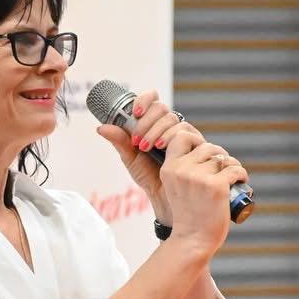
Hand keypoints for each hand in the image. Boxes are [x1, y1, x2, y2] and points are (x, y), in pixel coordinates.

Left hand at [94, 90, 194, 221]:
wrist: (166, 199)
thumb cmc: (150, 177)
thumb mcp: (130, 158)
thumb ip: (119, 142)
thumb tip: (101, 127)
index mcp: (155, 124)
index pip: (153, 101)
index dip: (145, 100)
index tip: (135, 111)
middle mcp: (171, 126)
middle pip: (162, 109)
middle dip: (147, 121)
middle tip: (136, 139)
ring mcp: (185, 135)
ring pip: (173, 119)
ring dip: (157, 131)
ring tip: (146, 148)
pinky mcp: (197, 145)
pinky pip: (187, 133)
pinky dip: (172, 137)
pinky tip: (162, 148)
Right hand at [153, 130, 249, 253]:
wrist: (193, 240)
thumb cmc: (189, 215)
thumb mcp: (177, 187)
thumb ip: (184, 168)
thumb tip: (207, 148)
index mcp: (169, 168)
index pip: (182, 136)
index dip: (196, 140)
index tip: (204, 154)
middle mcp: (182, 170)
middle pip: (207, 146)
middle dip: (219, 155)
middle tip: (224, 169)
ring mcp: (199, 177)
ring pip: (223, 158)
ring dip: (232, 165)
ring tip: (233, 177)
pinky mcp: (216, 185)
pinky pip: (235, 169)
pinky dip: (242, 174)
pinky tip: (242, 181)